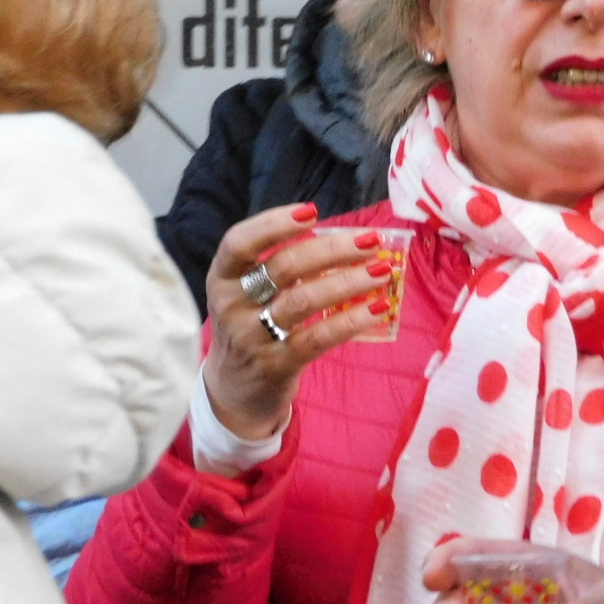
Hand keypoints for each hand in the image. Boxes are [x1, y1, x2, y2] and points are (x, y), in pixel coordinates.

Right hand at [204, 203, 394, 437]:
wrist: (233, 391)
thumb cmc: (251, 325)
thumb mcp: (248, 292)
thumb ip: (281, 265)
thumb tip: (344, 239)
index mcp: (222, 278)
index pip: (239, 242)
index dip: (274, 223)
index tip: (312, 212)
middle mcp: (232, 306)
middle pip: (283, 267)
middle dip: (332, 250)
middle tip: (370, 241)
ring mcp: (252, 338)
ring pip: (303, 301)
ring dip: (348, 282)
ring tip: (381, 271)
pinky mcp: (277, 365)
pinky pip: (318, 338)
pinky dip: (351, 320)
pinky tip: (377, 308)